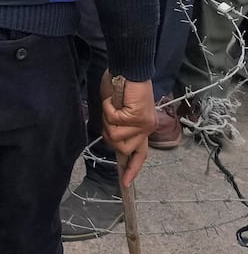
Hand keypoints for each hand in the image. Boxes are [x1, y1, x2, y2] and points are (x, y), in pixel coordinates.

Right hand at [101, 72, 155, 187]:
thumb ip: (118, 124)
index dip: (132, 169)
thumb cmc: (122, 86)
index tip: (126, 183)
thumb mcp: (120, 110)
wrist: (130, 69)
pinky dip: (108, 108)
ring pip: (115, 135)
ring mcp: (143, 124)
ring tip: (113, 106)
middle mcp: (147, 129)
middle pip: (122, 148)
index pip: (140, 154)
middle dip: (109, 133)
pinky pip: (113, 119)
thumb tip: (111, 136)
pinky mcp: (137, 116)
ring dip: (107, 119)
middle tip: (109, 116)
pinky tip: (114, 99)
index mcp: (144, 128)